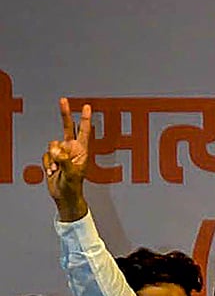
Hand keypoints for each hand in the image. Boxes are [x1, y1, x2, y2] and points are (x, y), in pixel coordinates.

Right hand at [43, 98, 90, 221]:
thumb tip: (56, 150)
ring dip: (52, 158)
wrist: (64, 196)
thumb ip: (64, 160)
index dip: (85, 119)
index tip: (87, 107)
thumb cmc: (73, 186)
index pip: (84, 132)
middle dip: (65, 114)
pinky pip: (45, 155)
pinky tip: (53, 171)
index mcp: (82, 151)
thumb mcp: (71, 173)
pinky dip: (47, 163)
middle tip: (63, 100)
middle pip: (67, 128)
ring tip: (58, 170)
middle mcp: (72, 149)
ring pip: (52, 145)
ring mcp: (62, 153)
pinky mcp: (52, 158)